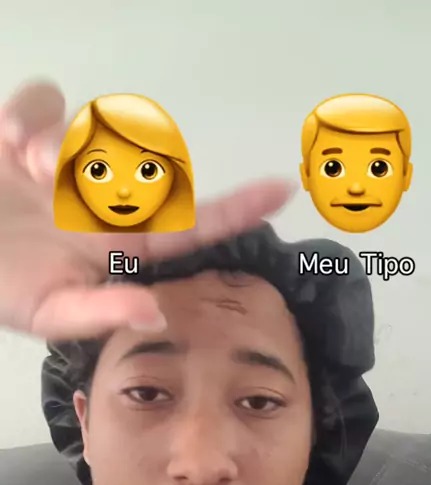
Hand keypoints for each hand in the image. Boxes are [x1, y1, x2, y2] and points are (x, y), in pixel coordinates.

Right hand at [0, 81, 293, 339]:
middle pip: (143, 163)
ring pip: (96, 128)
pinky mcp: (28, 131)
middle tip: (61, 179)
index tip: (281, 192)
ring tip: (31, 167)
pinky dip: (29, 116)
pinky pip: (45, 101)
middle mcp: (104, 199)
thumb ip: (103, 313)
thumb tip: (157, 314)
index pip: (189, 226)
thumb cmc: (6, 287)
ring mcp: (69, 163)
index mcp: (120, 244)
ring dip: (65, 144)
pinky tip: (11, 145)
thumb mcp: (52, 313)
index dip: (236, 210)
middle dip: (115, 165)